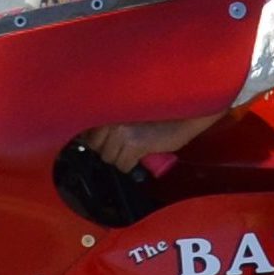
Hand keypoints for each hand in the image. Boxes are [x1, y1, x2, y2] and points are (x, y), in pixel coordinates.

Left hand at [85, 112, 220, 172]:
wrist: (187, 115)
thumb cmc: (162, 112)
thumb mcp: (131, 112)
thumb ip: (111, 120)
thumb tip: (93, 137)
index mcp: (108, 107)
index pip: (86, 132)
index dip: (96, 140)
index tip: (106, 142)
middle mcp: (111, 118)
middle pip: (95, 147)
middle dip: (108, 150)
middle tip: (123, 147)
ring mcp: (121, 131)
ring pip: (108, 158)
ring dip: (120, 159)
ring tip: (133, 152)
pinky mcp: (134, 144)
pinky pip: (123, 165)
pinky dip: (130, 166)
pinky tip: (139, 158)